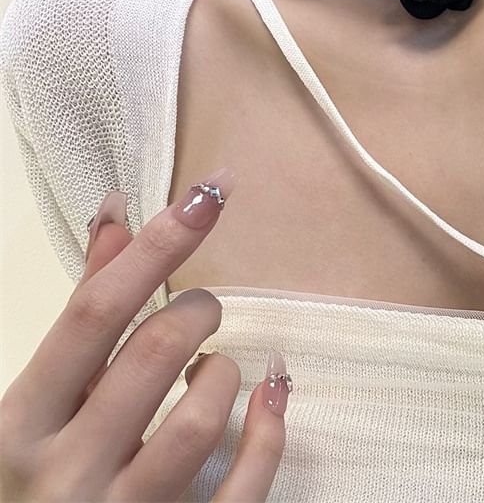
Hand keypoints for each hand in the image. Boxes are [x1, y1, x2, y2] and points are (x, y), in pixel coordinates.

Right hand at [0, 167, 291, 501]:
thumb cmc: (39, 476)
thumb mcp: (41, 399)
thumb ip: (84, 310)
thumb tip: (117, 212)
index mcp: (21, 424)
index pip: (95, 313)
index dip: (157, 246)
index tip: (210, 196)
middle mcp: (64, 473)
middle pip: (155, 353)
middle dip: (197, 311)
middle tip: (202, 311)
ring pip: (200, 420)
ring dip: (225, 371)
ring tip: (211, 367)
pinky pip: (242, 489)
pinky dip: (269, 433)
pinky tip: (272, 393)